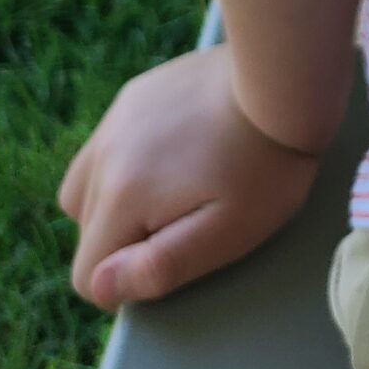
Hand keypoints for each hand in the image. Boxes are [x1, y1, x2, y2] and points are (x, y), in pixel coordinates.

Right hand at [57, 42, 323, 311]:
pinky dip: (126, 162)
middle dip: (124, 240)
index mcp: (121, 197)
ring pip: (86, 185)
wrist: (284, 79)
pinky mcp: (135, 94)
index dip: (131, 282)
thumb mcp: (225, 232)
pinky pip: (107, 144)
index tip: (177, 256)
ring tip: (173, 191)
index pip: (88, 277)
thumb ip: (159, 268)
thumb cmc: (264, 166)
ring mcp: (117, 117)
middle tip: (187, 218)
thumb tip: (100, 288)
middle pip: (85, 230)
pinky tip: (176, 151)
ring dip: (115, 202)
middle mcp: (104, 154)